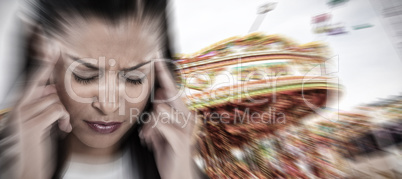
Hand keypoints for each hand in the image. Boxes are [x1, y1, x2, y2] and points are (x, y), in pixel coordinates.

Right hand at [7, 27, 70, 178]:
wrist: (26, 171)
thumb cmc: (33, 147)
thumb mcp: (38, 123)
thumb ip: (42, 105)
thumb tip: (52, 90)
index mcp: (19, 106)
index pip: (33, 81)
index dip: (43, 66)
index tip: (52, 50)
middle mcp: (19, 108)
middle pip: (49, 91)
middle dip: (62, 103)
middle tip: (63, 119)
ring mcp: (23, 116)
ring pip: (55, 101)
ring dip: (65, 115)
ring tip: (62, 127)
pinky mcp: (31, 126)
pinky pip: (57, 110)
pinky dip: (64, 119)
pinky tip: (62, 130)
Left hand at [141, 59, 195, 178]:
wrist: (176, 175)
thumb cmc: (168, 152)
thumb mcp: (160, 131)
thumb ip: (159, 114)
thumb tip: (157, 96)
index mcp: (183, 114)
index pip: (173, 90)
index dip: (164, 73)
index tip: (156, 58)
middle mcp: (187, 118)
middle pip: (169, 94)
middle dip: (157, 93)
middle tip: (150, 96)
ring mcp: (185, 129)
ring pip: (159, 110)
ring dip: (148, 124)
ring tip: (147, 136)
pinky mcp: (179, 139)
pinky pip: (159, 125)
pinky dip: (150, 133)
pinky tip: (150, 141)